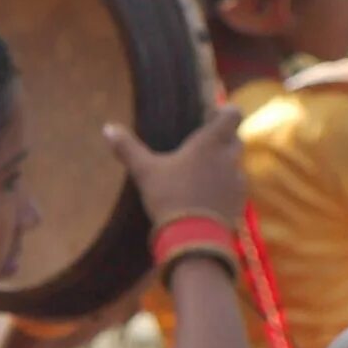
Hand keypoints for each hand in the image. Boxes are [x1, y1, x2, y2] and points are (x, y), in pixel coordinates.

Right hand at [106, 104, 245, 226]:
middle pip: (235, 139)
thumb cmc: (170, 195)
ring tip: (200, 175)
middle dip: (222, 139)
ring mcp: (237, 180)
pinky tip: (205, 197)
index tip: (210, 117)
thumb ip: (128, 148)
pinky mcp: (239, 200)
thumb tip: (108, 128)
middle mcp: (229, 157)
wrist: (194, 235)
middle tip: (201, 147)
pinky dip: (223, 187)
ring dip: (222, 165)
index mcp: (210, 143)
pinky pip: (234, 187)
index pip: (233, 114)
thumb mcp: (144, 171)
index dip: (225, 112)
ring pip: (235, 164)